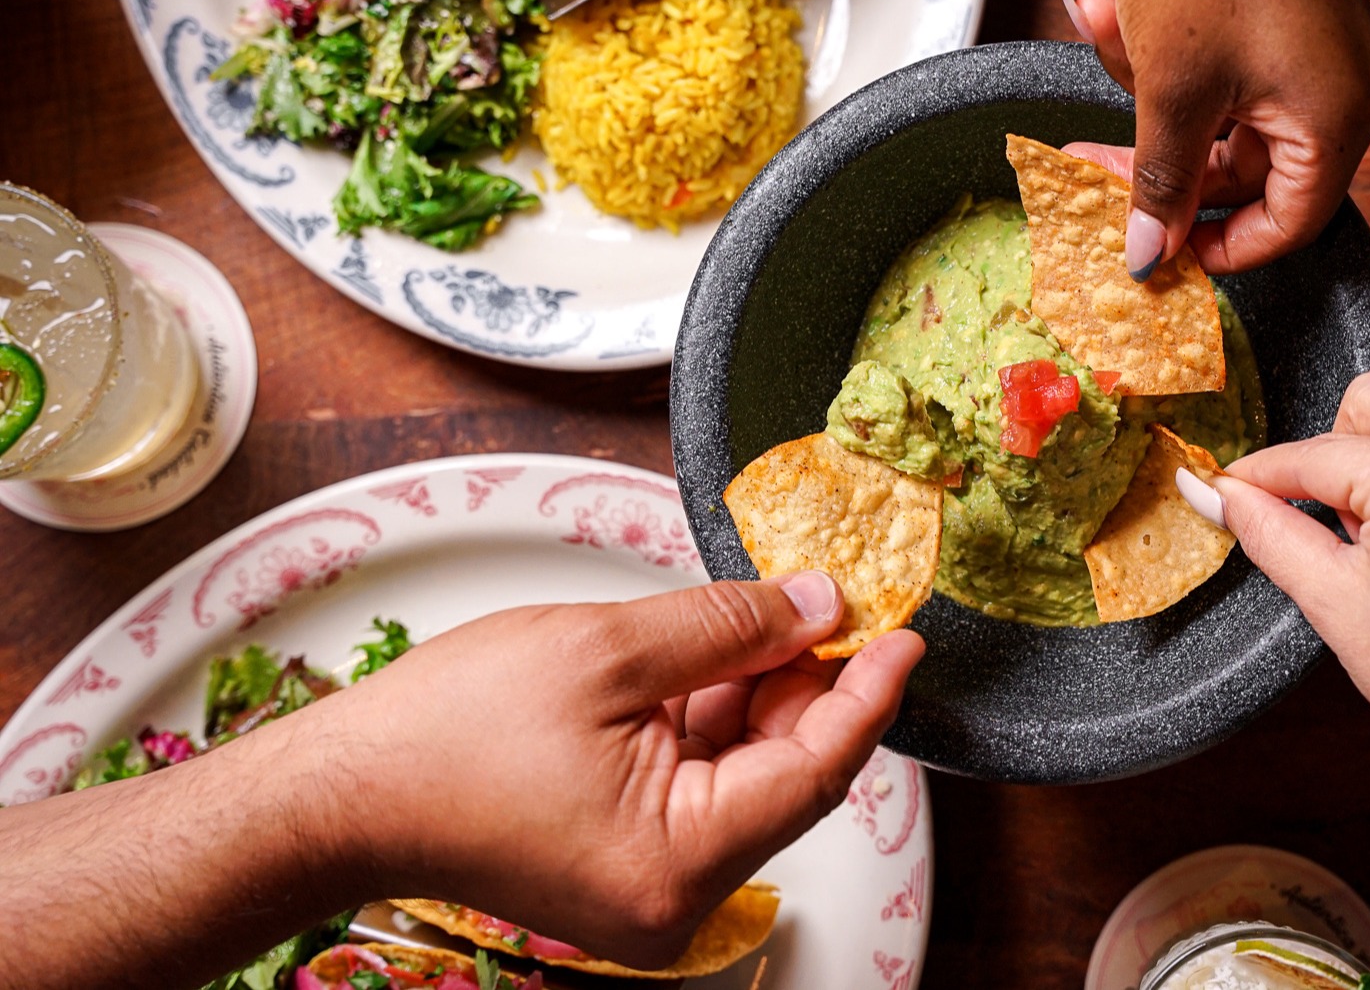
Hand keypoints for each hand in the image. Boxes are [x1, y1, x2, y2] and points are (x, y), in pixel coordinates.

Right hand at [306, 573, 921, 968]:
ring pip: (742, 775)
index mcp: (679, 860)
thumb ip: (728, 627)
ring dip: (754, 694)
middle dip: (805, 681)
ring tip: (755, 614)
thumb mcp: (608, 649)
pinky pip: (696, 788)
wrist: (340, 792)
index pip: (818, 770)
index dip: (869, 694)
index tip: (905, 635)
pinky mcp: (624, 869)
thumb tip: (817, 609)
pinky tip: (710, 657)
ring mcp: (650, 889)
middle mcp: (676, 897)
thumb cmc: (444, 734)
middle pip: (784, 774)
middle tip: (829, 598)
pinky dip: (708, 720)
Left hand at [1062, 0, 1369, 277]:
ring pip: (1222, 116)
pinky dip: (1170, 55)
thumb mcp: (1171, 87)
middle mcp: (1347, 90)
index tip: (1157, 251)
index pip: (1287, 224)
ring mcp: (1322, 51)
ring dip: (1149, 92)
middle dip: (1155, 158)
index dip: (1219, 248)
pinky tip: (1111, 12)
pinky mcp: (1291, 17)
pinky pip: (1227, 69)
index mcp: (1339, 119)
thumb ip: (1161, 181)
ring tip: (1101, 31)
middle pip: (1244, 171)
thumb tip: (1149, 254)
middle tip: (1087, 166)